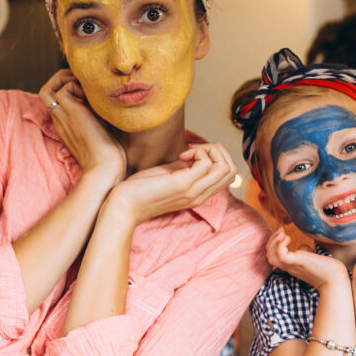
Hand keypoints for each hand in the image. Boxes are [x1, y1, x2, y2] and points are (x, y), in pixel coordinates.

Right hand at [39, 69, 125, 183]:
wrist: (105, 170)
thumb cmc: (109, 159)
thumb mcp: (102, 134)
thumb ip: (99, 120)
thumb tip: (110, 107)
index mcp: (66, 126)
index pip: (55, 102)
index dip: (66, 90)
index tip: (85, 91)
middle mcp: (60, 121)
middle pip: (45, 93)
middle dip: (61, 81)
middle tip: (82, 83)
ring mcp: (63, 117)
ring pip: (47, 89)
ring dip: (66, 81)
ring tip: (86, 89)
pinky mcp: (71, 113)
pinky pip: (63, 89)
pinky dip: (76, 86)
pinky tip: (91, 98)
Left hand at [105, 142, 236, 225]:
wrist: (123, 205)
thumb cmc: (141, 190)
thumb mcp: (169, 176)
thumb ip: (186, 167)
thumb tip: (196, 152)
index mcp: (199, 194)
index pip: (229, 176)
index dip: (216, 157)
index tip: (191, 154)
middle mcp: (200, 195)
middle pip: (232, 170)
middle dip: (217, 151)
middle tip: (192, 150)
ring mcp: (194, 191)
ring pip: (226, 166)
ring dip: (209, 150)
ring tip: (188, 152)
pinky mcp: (183, 185)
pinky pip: (207, 163)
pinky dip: (197, 152)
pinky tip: (180, 156)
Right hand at [266, 227, 348, 289]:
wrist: (336, 280)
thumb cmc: (328, 269)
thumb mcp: (312, 258)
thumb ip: (305, 252)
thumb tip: (302, 247)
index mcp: (292, 265)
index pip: (274, 257)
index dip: (275, 243)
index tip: (283, 233)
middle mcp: (290, 267)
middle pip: (270, 256)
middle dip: (272, 240)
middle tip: (281, 230)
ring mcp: (293, 265)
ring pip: (271, 256)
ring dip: (274, 242)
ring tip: (283, 233)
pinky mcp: (298, 262)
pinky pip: (281, 256)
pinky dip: (280, 245)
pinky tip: (289, 238)